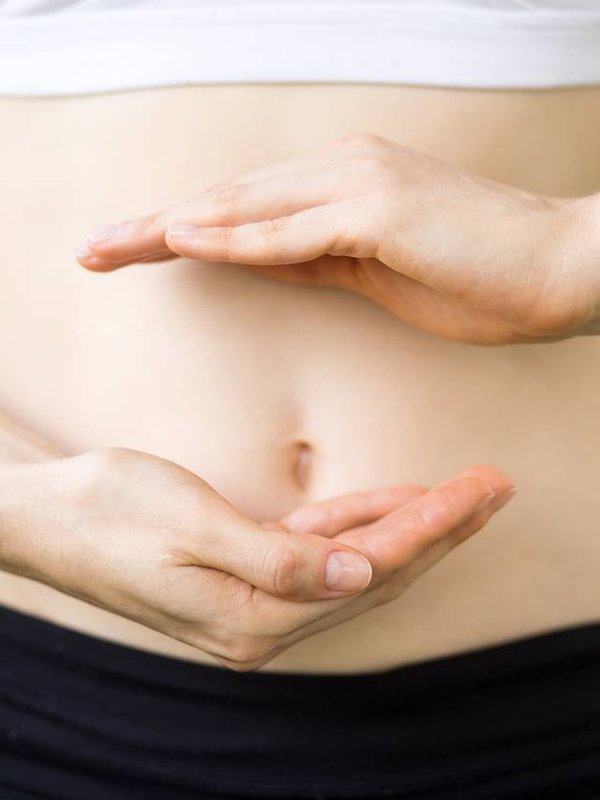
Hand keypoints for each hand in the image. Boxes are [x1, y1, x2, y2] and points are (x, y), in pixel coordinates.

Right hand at [0, 447, 513, 669]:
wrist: (46, 518)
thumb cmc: (109, 512)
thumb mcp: (192, 526)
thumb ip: (279, 559)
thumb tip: (361, 579)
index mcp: (252, 618)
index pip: (368, 572)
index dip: (429, 530)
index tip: (477, 492)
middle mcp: (262, 621)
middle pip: (376, 574)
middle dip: (440, 530)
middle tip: (493, 488)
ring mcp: (254, 600)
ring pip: (356, 562)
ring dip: (408, 526)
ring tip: (461, 494)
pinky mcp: (244, 572)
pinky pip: (319, 550)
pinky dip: (358, 523)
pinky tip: (391, 504)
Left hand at [75, 133, 599, 343]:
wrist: (558, 269)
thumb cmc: (475, 275)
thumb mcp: (377, 273)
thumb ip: (317, 258)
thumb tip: (263, 259)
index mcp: (341, 188)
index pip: (242, 209)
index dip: (181, 229)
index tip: (129, 250)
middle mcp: (342, 171)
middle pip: (228, 200)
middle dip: (153, 227)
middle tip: (93, 248)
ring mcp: (361, 184)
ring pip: (247, 206)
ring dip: (175, 228)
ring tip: (113, 246)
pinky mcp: (381, 210)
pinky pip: (293, 230)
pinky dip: (237, 239)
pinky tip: (185, 243)